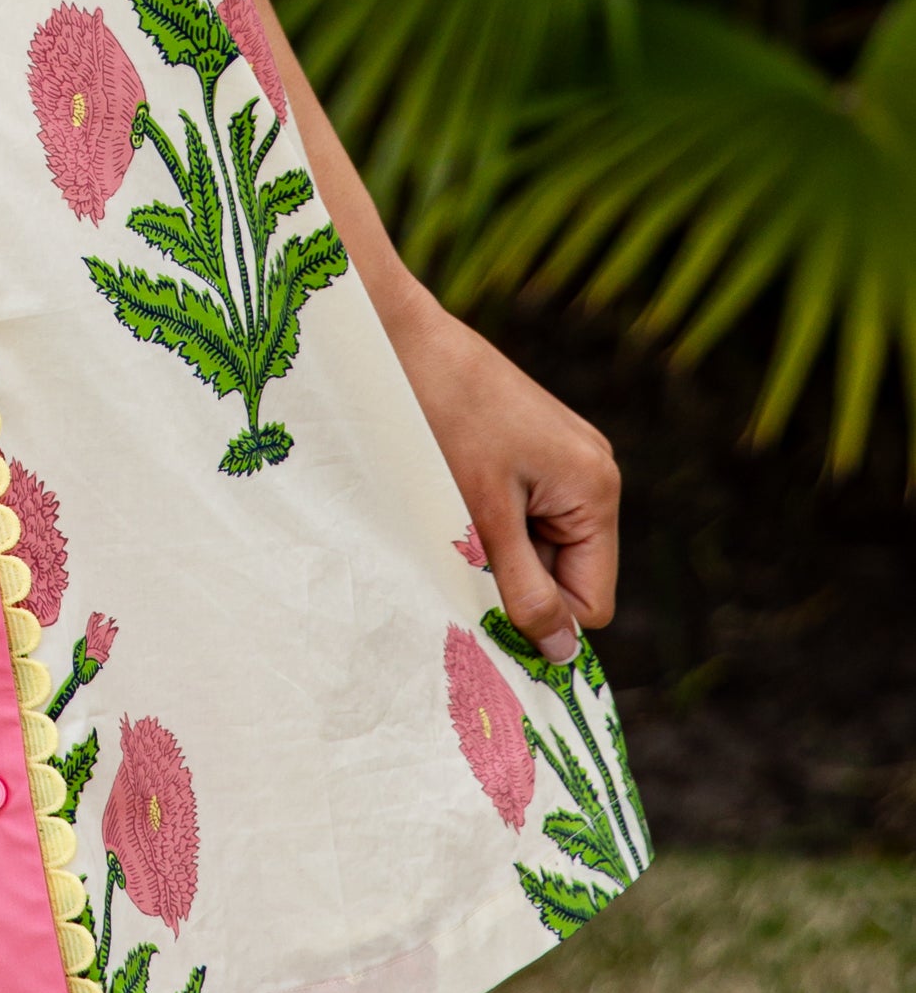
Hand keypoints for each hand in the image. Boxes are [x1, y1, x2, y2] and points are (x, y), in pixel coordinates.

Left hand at [384, 294, 620, 658]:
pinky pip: (521, 511)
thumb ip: (523, 590)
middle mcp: (593, 470)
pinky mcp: (531, 444)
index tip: (480, 597)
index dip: (538, 615)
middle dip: (512, 574)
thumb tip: (564, 656)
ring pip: (537, 544)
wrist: (396, 336)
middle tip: (457, 544)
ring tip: (451, 508)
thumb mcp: (481, 518)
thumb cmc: (439, 418)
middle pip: (565, 573)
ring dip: (494, 545)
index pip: (590, 600)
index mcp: (595, 489)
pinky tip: (451, 488)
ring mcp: (563, 454)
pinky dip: (487, 516)